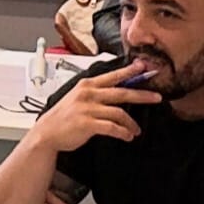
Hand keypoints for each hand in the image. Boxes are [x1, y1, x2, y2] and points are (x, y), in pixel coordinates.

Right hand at [31, 66, 159, 155]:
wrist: (46, 133)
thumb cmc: (63, 117)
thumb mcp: (78, 98)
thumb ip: (96, 94)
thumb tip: (119, 93)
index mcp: (87, 85)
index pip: (113, 76)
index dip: (130, 71)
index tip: (144, 67)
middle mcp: (88, 94)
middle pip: (122, 92)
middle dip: (142, 95)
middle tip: (156, 97)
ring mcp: (87, 109)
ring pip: (119, 113)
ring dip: (131, 123)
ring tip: (136, 130)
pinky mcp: (87, 124)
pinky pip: (112, 128)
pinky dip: (122, 133)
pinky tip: (127, 136)